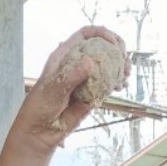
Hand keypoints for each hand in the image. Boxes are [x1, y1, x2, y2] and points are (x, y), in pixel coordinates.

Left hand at [11, 27, 129, 151]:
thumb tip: (89, 62)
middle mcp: (77, 64)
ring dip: (120, 66)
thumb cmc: (40, 107)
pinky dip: (117, 82)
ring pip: (108, 65)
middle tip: (124, 58)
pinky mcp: (93, 93)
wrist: (40, 131)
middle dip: (116, 49)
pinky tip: (121, 86)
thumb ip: (70, 75)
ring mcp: (86, 79)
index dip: (101, 33)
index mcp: (64, 55)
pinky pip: (108, 83)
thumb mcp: (52, 89)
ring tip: (126, 74)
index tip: (114, 42)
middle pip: (101, 47)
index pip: (85, 35)